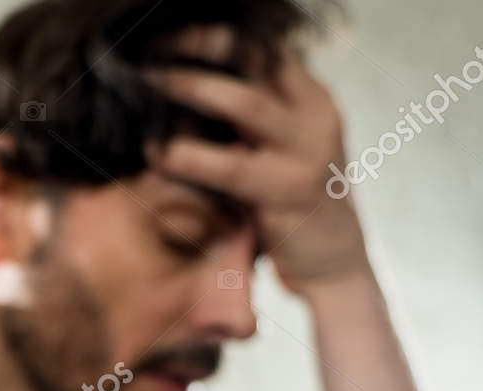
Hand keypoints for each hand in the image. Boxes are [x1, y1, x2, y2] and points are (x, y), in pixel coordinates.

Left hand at [146, 29, 369, 295]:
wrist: (334, 264)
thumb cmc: (294, 206)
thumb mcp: (283, 150)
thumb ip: (252, 120)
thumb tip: (186, 86)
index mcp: (313, 100)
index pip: (265, 48)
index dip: (216, 36)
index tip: (170, 35)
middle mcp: (316, 117)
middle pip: (256, 60)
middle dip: (199, 47)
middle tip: (151, 51)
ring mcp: (308, 152)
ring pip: (244, 103)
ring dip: (190, 88)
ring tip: (149, 86)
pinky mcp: (290, 192)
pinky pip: (231, 167)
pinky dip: (189, 156)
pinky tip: (157, 153)